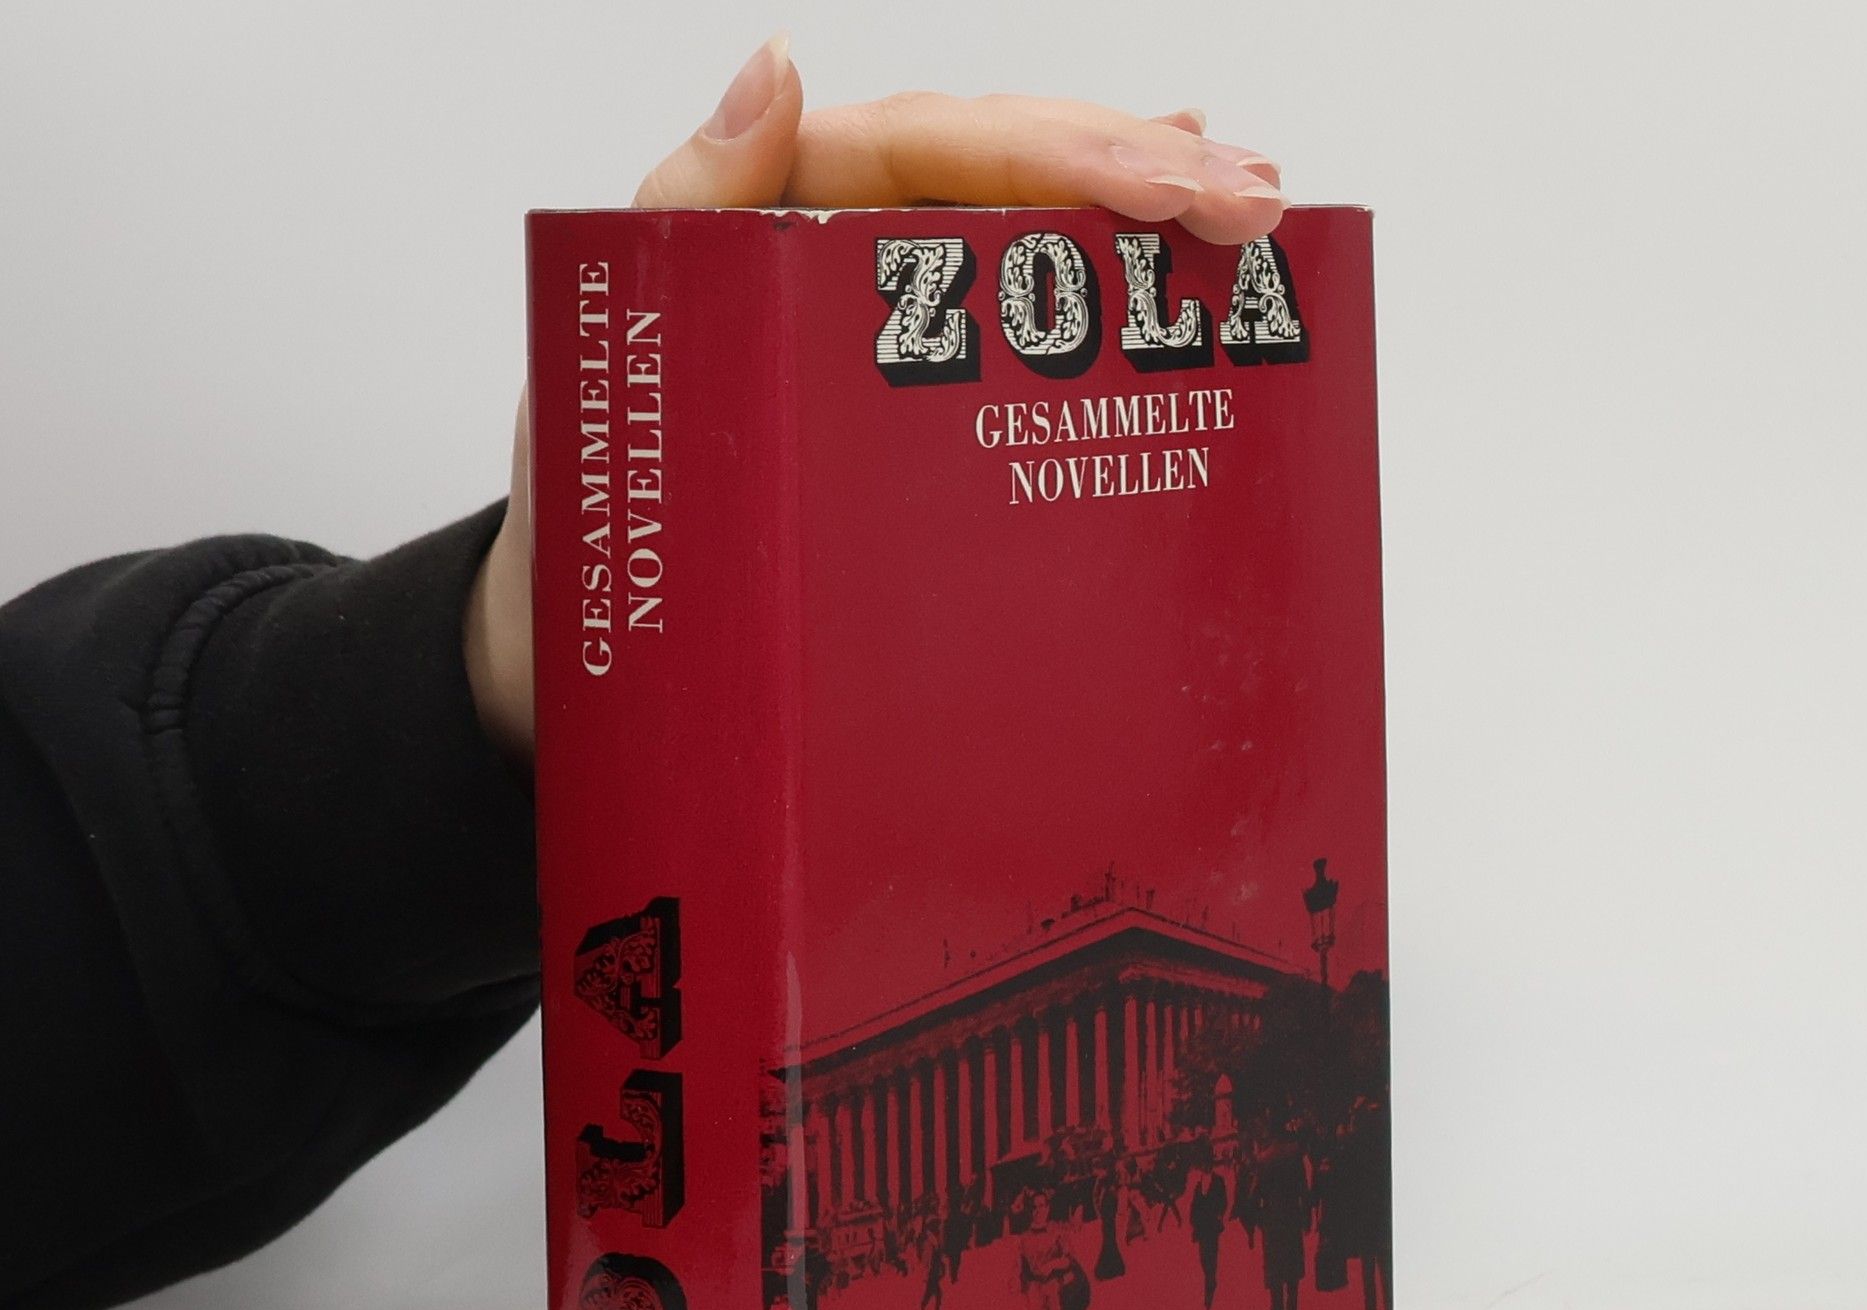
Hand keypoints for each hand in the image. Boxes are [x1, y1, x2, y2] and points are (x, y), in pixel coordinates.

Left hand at [464, 37, 1288, 764]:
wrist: (588, 659)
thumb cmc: (593, 511)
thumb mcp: (624, 344)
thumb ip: (688, 207)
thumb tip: (774, 70)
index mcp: (788, 223)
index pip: (945, 149)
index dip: (1070, 150)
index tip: (1181, 174)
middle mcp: (848, 268)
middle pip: (1008, 184)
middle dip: (1135, 175)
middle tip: (1254, 200)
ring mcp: (887, 348)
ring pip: (1024, 253)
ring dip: (1136, 224)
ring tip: (1240, 214)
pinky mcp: (908, 430)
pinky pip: (1011, 351)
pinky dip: (1092, 314)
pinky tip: (1163, 288)